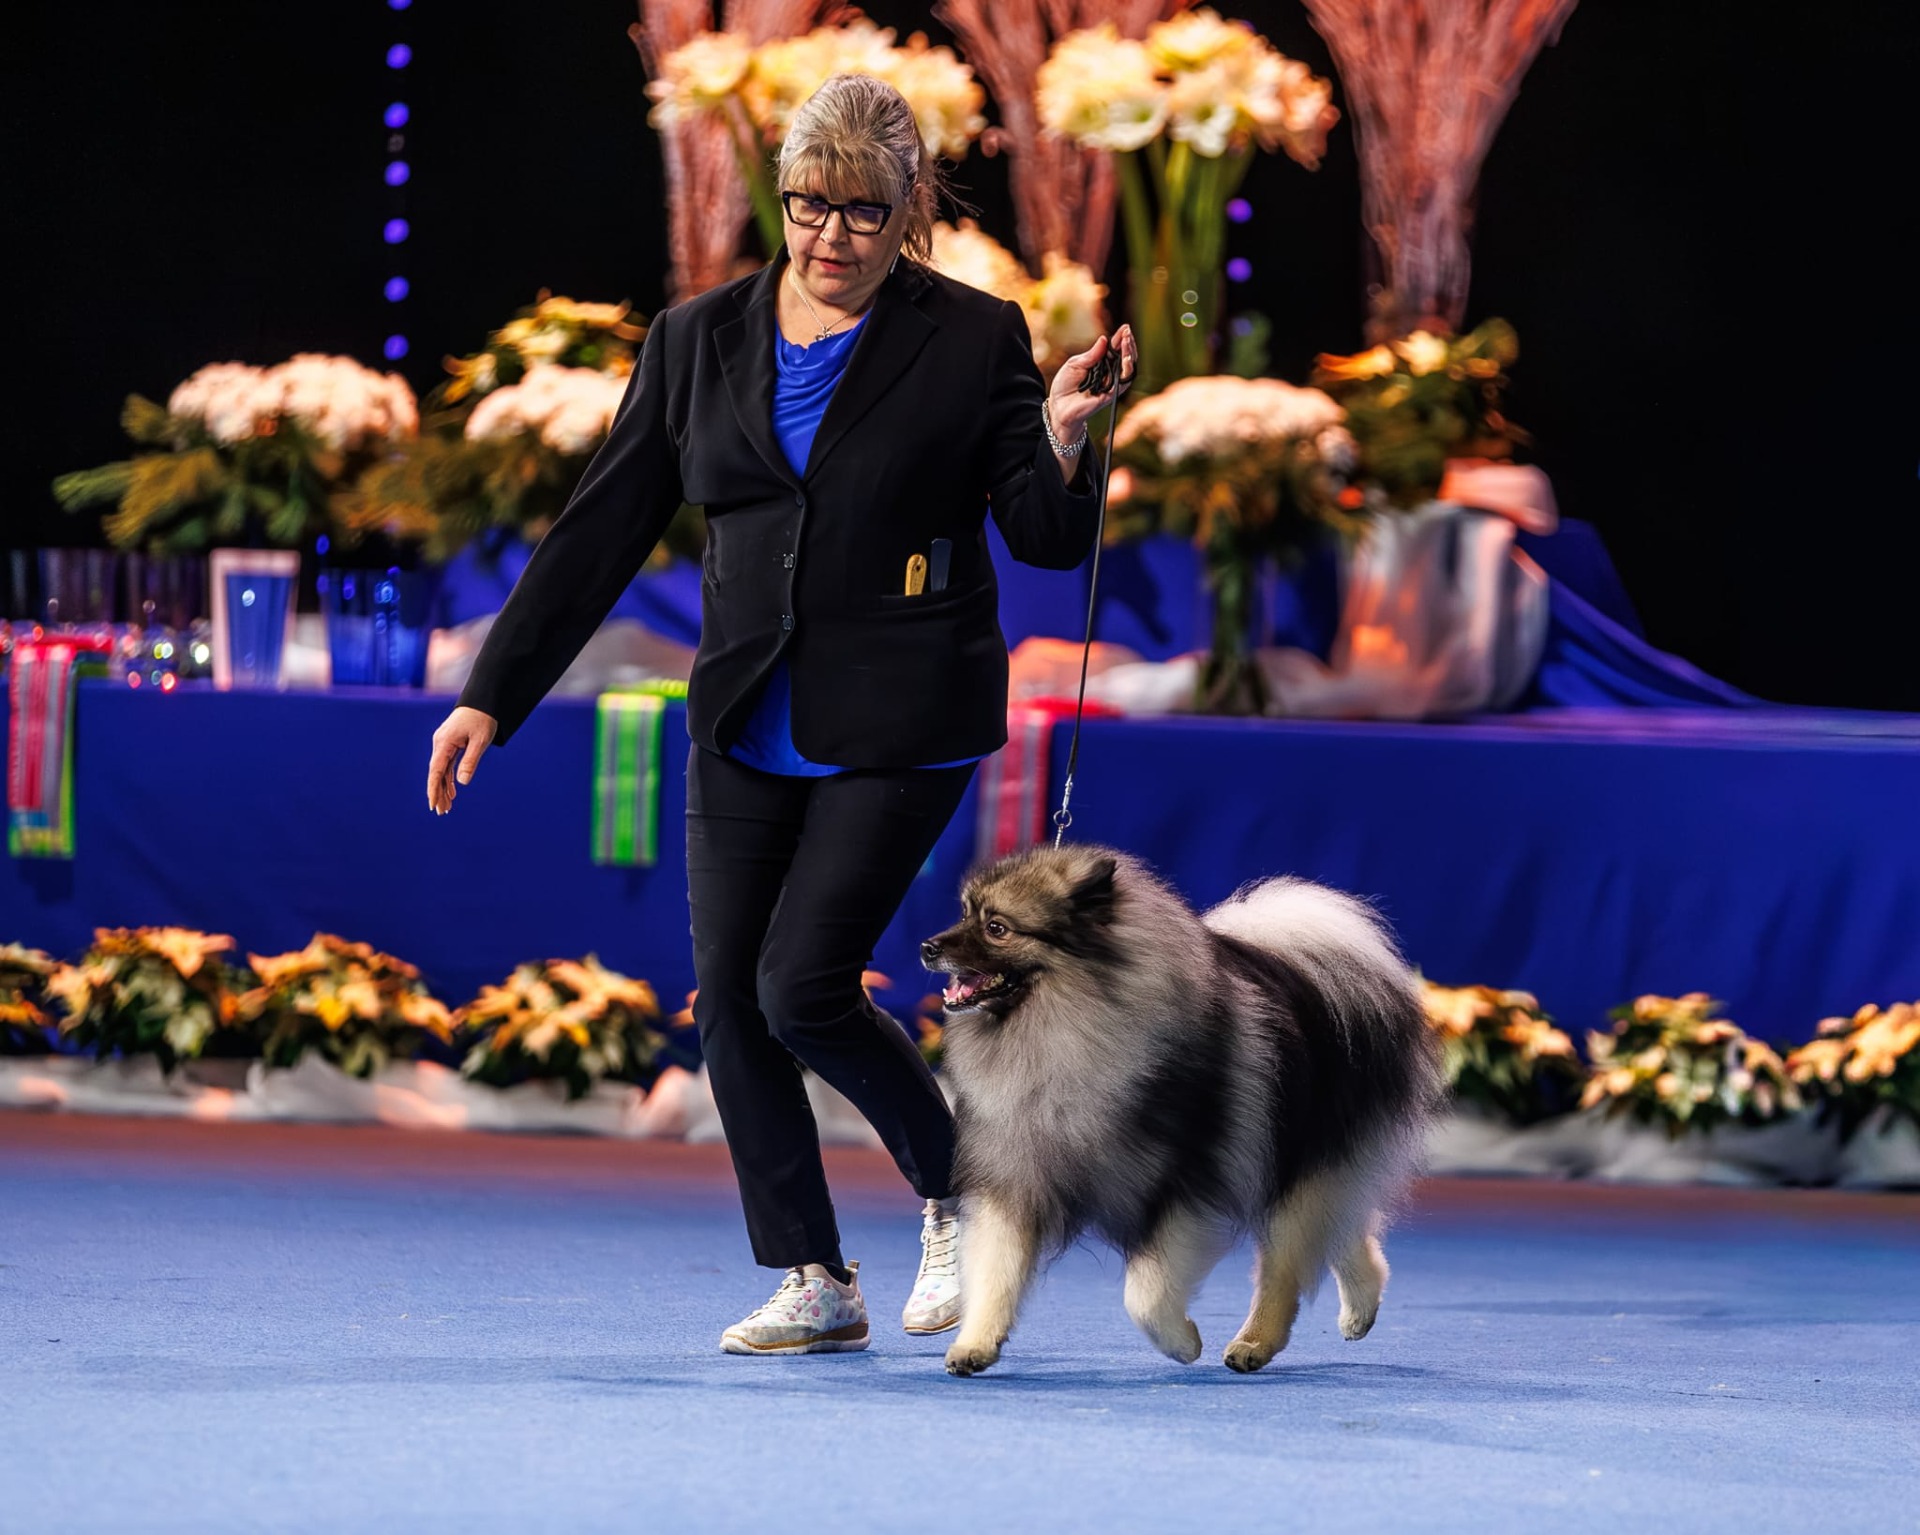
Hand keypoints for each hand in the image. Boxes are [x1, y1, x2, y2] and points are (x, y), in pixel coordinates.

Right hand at [427, 706, 497, 814]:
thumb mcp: (480, 741)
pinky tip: (452, 792)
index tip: (433, 804)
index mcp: (444, 743)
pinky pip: (447, 765)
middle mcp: (440, 744)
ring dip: (443, 788)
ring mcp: (444, 744)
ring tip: (447, 807)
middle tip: (441, 812)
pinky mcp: (450, 745)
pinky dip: (449, 779)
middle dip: (438, 793)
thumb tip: (462, 783)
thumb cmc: (482, 719)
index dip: (433, 789)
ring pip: (441, 771)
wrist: (483, 702)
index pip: (436, 770)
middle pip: (436, 773)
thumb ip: (470, 761)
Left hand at [1047, 324, 1137, 446]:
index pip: (1114, 348)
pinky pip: (1123, 381)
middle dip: (1128, 343)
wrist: (1059, 406)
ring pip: (1128, 368)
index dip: (1120, 338)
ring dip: (1130, 354)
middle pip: (1125, 356)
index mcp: (1101, 362)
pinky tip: (1126, 358)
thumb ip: (1091, 354)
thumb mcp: (1075, 364)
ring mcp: (1111, 383)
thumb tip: (1104, 339)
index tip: (1125, 327)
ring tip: (1127, 342)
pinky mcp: (1111, 394)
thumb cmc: (1065, 385)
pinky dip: (1126, 369)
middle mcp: (1109, 372)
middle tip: (1127, 332)